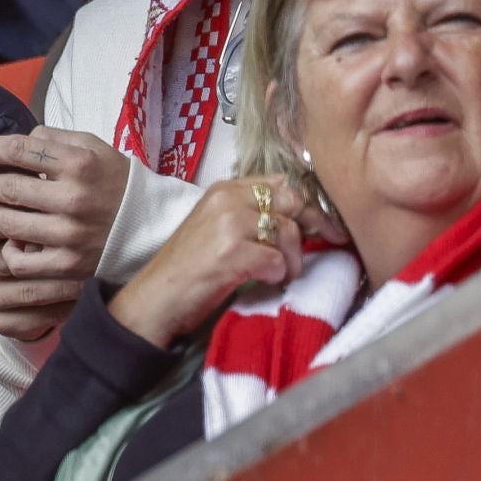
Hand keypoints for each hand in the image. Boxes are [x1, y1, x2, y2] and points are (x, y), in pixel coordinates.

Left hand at [0, 127, 130, 341]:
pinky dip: (8, 250)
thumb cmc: (114, 181)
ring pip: (7, 223)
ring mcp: (69, 234)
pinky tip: (10, 240)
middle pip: (7, 188)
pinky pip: (20, 261)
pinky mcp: (68, 265)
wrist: (148, 226)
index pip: (20, 150)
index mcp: (79, 163)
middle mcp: (73, 198)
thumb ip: (54, 139)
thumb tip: (17, 141)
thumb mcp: (92, 147)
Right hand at [108, 176, 343, 349]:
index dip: (307, 204)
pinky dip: (277, 274)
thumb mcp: (218, 229)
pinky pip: (276, 259)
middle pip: (291, 200)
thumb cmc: (188, 269)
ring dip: (294, 259)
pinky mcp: (231, 252)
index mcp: (224, 189)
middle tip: (323, 247)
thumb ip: (250, 216)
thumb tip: (299, 221)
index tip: (324, 226)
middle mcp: (226, 198)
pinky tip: (264, 281)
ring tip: (282, 275)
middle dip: (315, 226)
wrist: (155, 298)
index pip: (280, 182)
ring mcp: (228, 223)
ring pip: (288, 231)